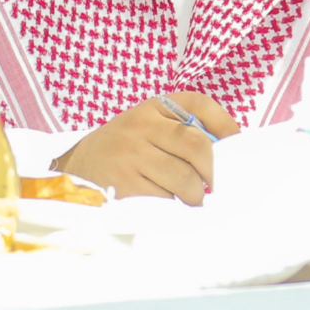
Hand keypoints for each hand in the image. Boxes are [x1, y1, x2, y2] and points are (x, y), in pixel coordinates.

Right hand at [50, 91, 240, 204]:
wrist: (75, 169)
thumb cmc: (121, 150)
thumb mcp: (144, 127)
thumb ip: (178, 131)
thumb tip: (225, 153)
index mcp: (151, 108)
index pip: (198, 103)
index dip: (224, 123)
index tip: (235, 142)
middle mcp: (141, 125)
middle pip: (198, 146)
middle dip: (211, 171)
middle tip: (210, 184)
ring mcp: (131, 154)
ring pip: (185, 179)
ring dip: (194, 195)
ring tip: (188, 199)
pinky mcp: (124, 184)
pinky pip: (165, 198)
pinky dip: (172, 205)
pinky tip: (164, 203)